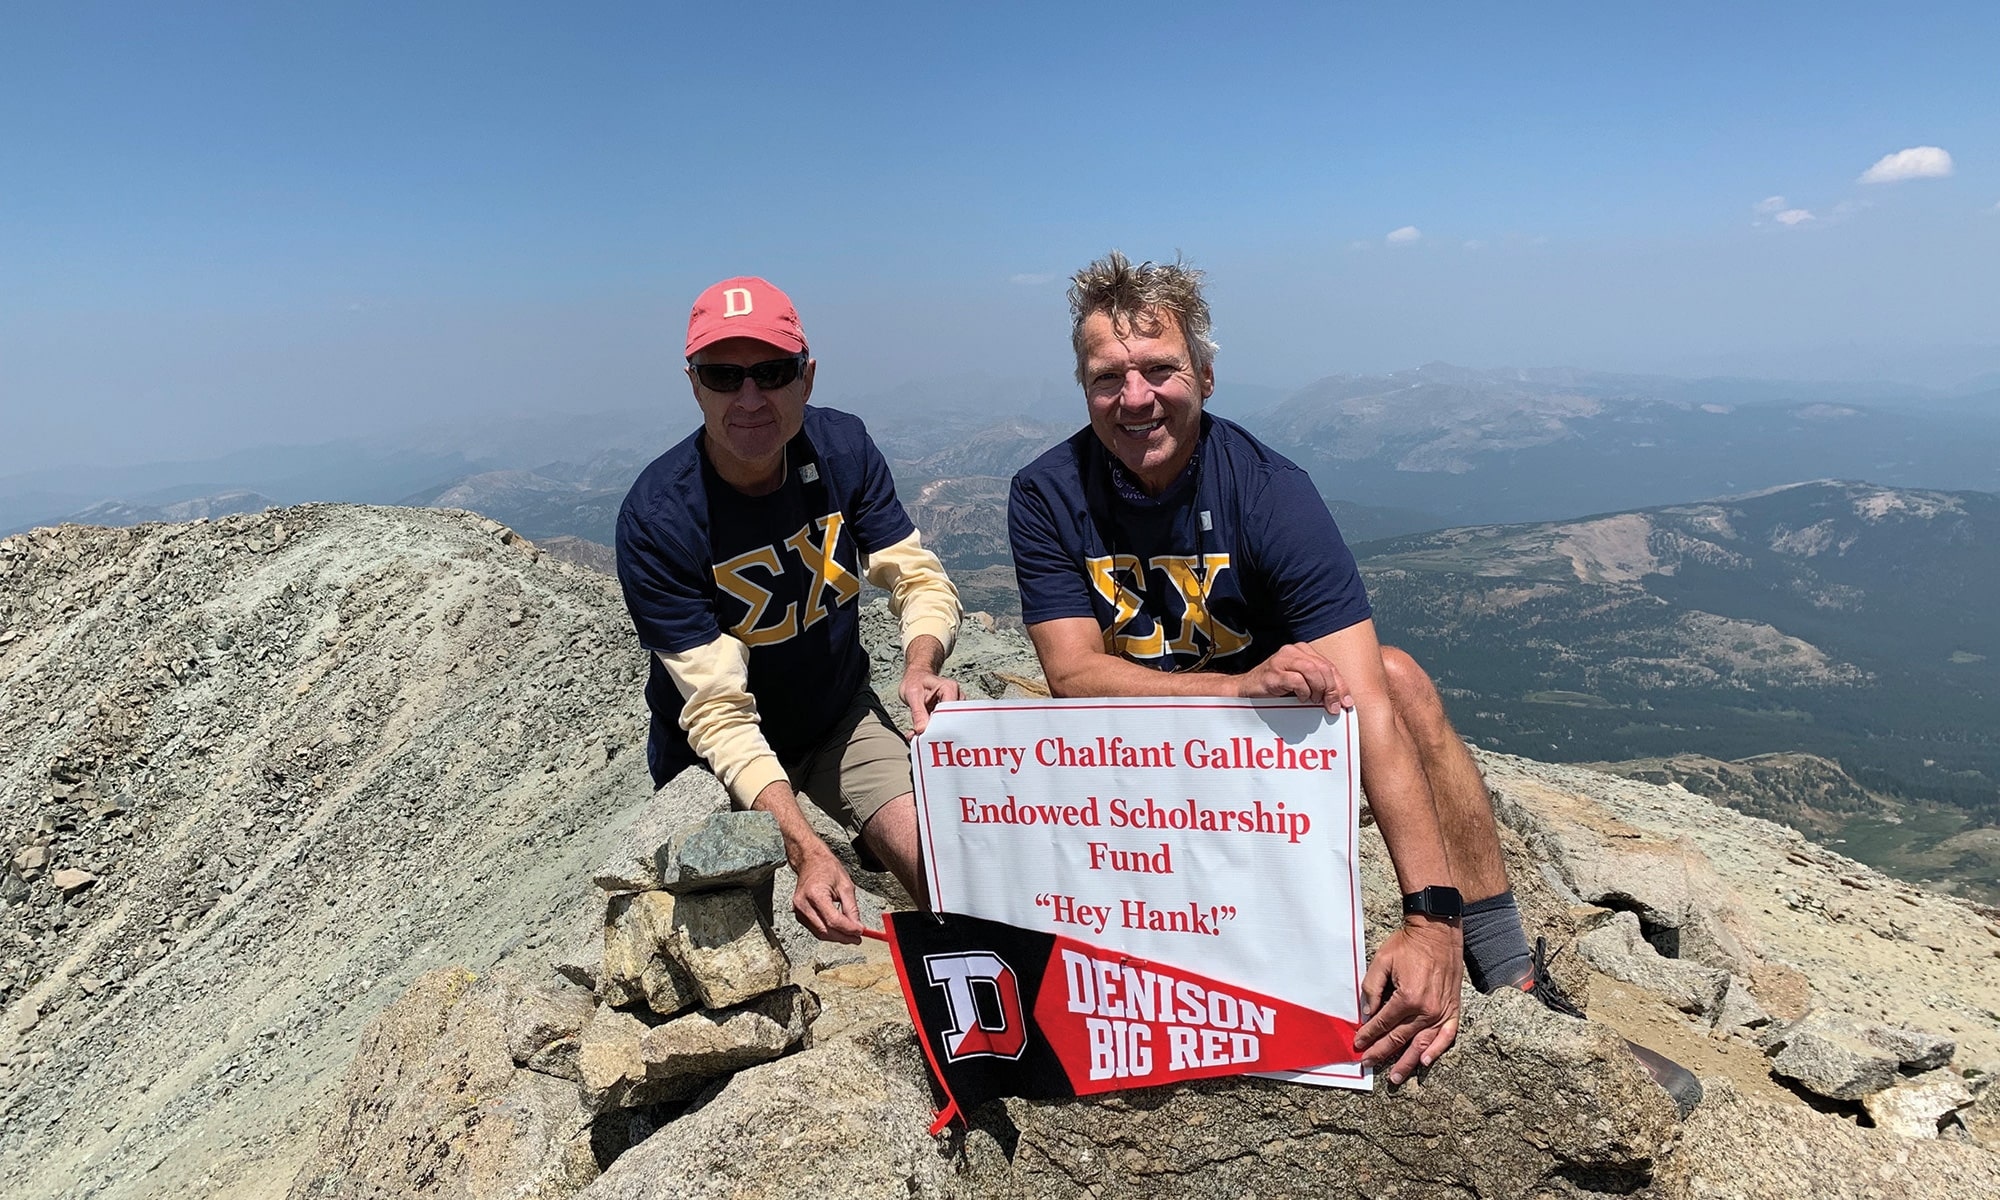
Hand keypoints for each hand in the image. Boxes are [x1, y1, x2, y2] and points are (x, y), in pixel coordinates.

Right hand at [789, 836, 864, 943]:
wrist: (810, 860)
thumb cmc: (826, 868)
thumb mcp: (845, 885)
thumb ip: (852, 908)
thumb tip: (857, 926)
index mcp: (815, 895)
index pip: (833, 920)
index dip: (848, 929)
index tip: (860, 932)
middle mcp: (803, 905)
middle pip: (825, 930)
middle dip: (843, 937)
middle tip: (858, 937)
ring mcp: (798, 910)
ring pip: (819, 933)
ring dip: (836, 937)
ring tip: (851, 935)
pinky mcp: (798, 914)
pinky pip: (815, 929)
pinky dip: (828, 932)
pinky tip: (839, 930)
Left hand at [898, 668, 961, 734]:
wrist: (915, 678)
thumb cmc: (915, 681)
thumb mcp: (912, 694)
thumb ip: (917, 713)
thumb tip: (921, 730)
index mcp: (949, 688)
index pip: (949, 712)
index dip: (938, 726)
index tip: (926, 734)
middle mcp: (956, 697)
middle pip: (952, 721)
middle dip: (936, 732)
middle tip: (921, 736)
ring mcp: (954, 706)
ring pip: (949, 726)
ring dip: (934, 732)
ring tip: (921, 732)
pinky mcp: (950, 713)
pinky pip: (945, 726)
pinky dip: (933, 731)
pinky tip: (924, 731)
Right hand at [1234, 642, 1353, 712]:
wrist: (1246, 691)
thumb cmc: (1275, 689)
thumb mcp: (1302, 685)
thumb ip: (1318, 685)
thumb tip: (1341, 700)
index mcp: (1302, 651)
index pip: (1328, 666)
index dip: (1340, 685)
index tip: (1346, 703)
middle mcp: (1293, 651)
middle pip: (1323, 667)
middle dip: (1332, 689)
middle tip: (1332, 706)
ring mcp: (1281, 659)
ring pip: (1312, 670)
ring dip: (1318, 690)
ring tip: (1315, 701)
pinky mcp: (1273, 672)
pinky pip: (1297, 680)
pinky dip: (1303, 692)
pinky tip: (1300, 699)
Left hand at [1352, 916, 1463, 1084]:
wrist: (1437, 932)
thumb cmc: (1408, 945)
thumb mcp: (1381, 962)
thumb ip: (1372, 989)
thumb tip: (1368, 1014)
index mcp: (1407, 997)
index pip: (1383, 1024)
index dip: (1369, 1035)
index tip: (1358, 1044)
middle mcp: (1426, 1009)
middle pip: (1400, 1038)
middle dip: (1382, 1052)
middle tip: (1368, 1064)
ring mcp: (1442, 1011)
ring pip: (1422, 1043)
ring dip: (1407, 1062)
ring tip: (1395, 1076)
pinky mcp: (1453, 1009)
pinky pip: (1447, 1035)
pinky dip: (1437, 1050)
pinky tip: (1426, 1061)